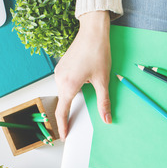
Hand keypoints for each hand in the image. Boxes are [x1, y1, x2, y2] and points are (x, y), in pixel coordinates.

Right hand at [54, 11, 111, 140]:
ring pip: (64, 92)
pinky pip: (65, 83)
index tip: (63, 135)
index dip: (63, 125)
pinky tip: (83, 84)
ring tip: (81, 102)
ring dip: (72, 99)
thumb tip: (107, 119)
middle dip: (68, 114)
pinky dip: (72, 89)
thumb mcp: (103, 80)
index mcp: (69, 85)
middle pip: (63, 102)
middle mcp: (60, 78)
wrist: (93, 32)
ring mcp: (59, 71)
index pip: (63, 111)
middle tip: (73, 125)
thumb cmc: (98, 53)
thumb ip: (104, 102)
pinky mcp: (62, 66)